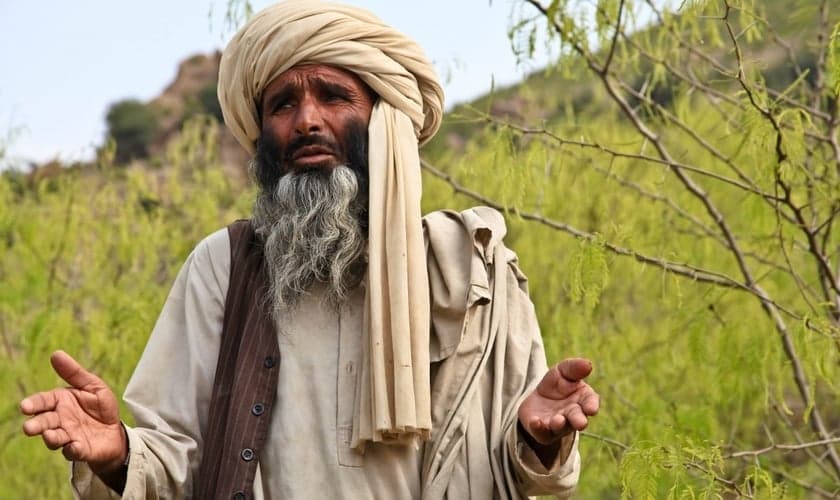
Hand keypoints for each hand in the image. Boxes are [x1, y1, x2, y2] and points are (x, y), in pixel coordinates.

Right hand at [20, 351, 126, 473]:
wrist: (114, 430)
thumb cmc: (100, 406)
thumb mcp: (92, 386)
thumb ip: (74, 372)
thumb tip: (56, 354)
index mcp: (60, 402)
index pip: (43, 401)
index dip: (34, 404)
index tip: (25, 406)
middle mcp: (60, 420)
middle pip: (44, 422)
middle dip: (36, 425)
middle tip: (29, 428)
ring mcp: (68, 436)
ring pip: (54, 438)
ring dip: (51, 438)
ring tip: (49, 435)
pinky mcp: (79, 450)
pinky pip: (73, 451)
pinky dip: (72, 449)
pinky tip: (74, 446)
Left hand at [518, 358, 599, 444]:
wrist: (537, 401)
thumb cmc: (556, 385)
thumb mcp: (562, 372)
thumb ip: (574, 368)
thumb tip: (588, 364)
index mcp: (583, 400)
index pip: (590, 402)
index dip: (592, 405)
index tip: (591, 409)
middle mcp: (572, 415)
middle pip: (577, 419)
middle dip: (579, 420)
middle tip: (581, 423)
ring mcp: (558, 425)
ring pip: (560, 427)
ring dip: (559, 424)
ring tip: (557, 420)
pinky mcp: (543, 432)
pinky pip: (541, 431)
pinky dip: (539, 427)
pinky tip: (536, 421)